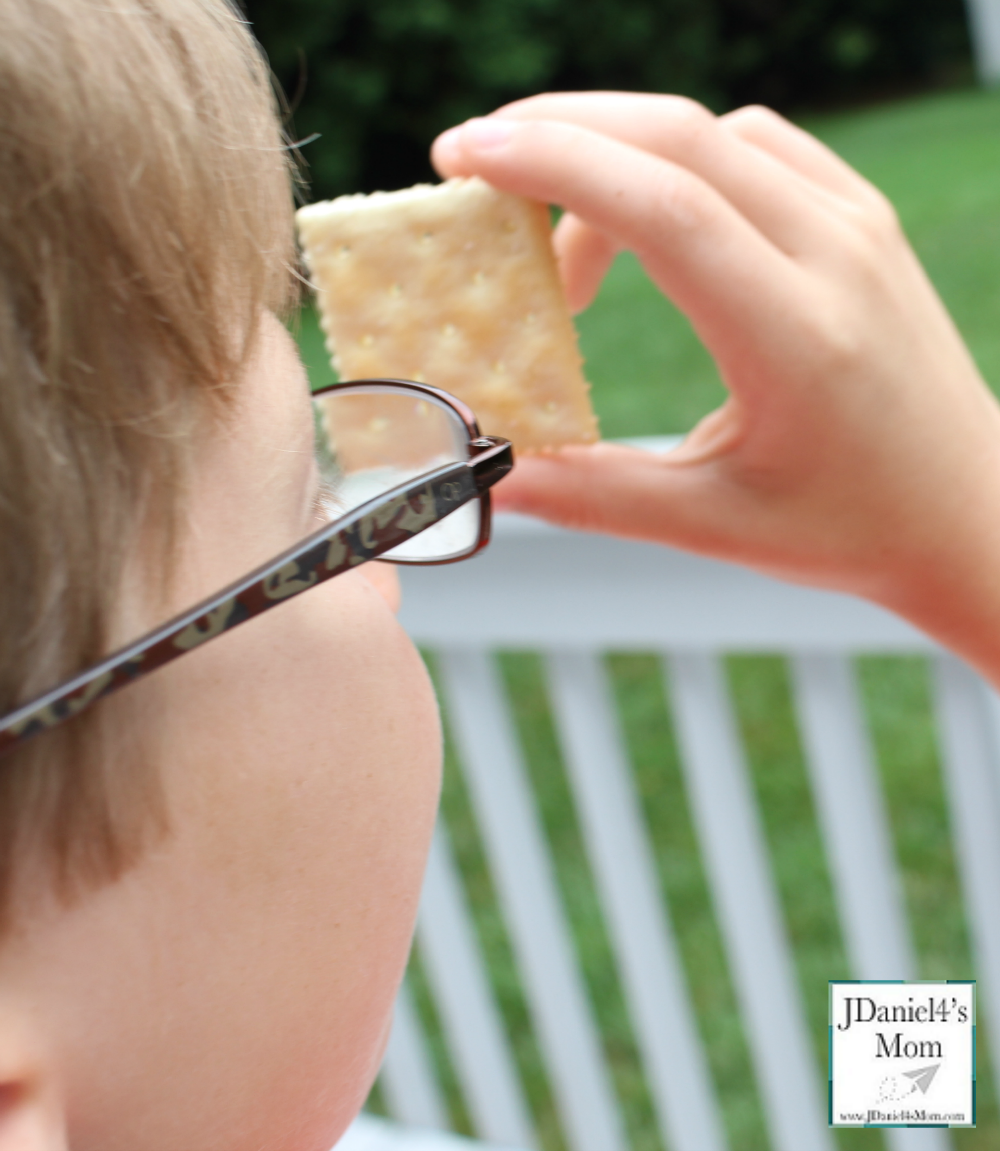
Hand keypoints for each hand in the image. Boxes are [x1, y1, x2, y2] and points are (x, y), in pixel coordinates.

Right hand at [432, 93, 999, 674]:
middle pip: (679, 138)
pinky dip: (678, 159)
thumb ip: (595, 497)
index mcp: (795, 334)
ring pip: (714, 133)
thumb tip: (492, 481)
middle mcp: (835, 255)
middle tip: (473, 163)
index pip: (664, 207)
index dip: (555, 166)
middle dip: (560, 132)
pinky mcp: (862, 219)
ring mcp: (857, 224)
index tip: (466, 159)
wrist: (970, 510)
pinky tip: (642, 219)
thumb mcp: (716, 524)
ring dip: (616, 153)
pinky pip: (756, 147)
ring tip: (559, 240)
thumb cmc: (851, 528)